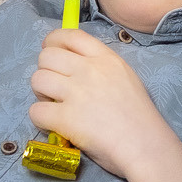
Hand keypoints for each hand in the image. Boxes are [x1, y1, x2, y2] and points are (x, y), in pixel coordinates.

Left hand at [29, 28, 179, 180]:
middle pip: (46, 56)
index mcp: (106, 58)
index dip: (53, 41)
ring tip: (54, 107)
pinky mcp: (66, 118)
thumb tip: (72, 67)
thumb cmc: (140, 118)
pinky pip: (35, 111)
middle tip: (55, 89)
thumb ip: (101, 68)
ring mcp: (76, 93)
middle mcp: (89, 70)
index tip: (51, 52)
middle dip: (45, 71)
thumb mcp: (126, 78)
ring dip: (41, 94)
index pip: (70, 35)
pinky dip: (41, 120)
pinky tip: (56, 126)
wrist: (145, 146)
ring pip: (37, 80)